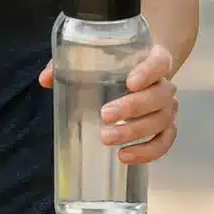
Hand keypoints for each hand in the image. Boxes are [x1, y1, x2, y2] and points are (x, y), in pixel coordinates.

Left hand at [38, 44, 178, 164]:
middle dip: (133, 107)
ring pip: (161, 121)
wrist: (143, 71)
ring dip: (135, 132)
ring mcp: (168, 107)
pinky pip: (164, 142)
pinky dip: (148, 152)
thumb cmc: (118, 63)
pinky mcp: (166, 127)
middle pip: (159, 96)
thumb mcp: (96, 56)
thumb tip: (45, 79)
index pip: (159, 62)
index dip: (149, 72)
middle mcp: (165, 84)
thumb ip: (69, 63)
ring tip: (107, 139)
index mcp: (154, 59)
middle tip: (105, 115)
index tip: (130, 82)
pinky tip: (125, 156)